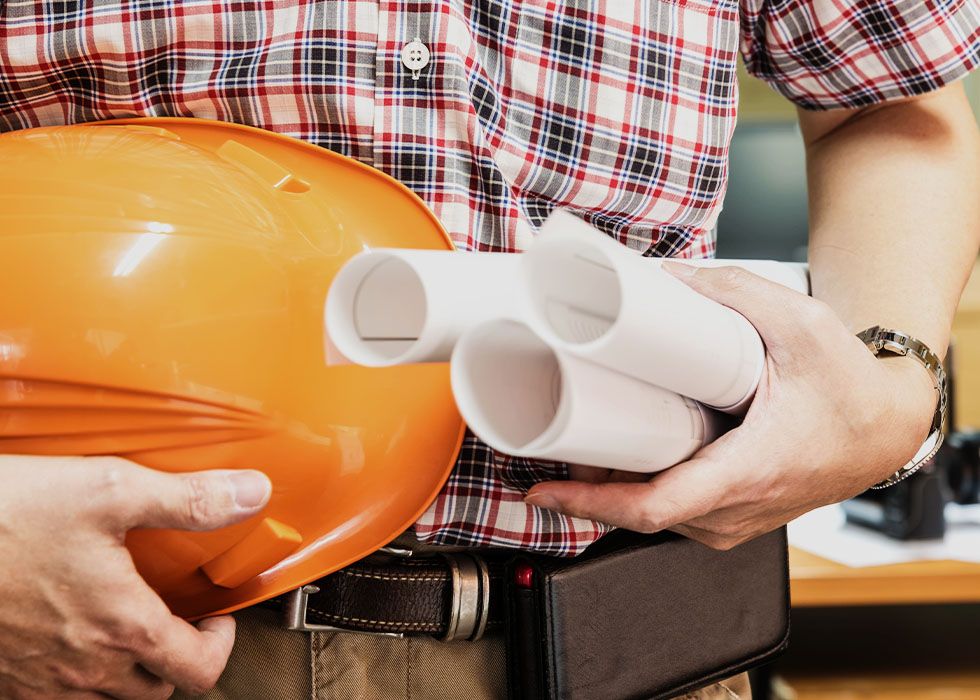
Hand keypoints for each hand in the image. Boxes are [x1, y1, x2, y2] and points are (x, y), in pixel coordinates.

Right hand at [0, 455, 271, 698]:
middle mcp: (82, 668)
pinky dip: (74, 679)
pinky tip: (67, 635)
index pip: (198, 670)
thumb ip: (189, 499)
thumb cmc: (3, 514)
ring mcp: (36, 681)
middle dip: (176, 656)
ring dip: (127, 671)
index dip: (221, 644)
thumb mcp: (109, 490)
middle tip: (174, 618)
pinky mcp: (3, 679)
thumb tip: (252, 494)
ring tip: (125, 626)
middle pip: (154, 689)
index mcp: (121, 626)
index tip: (216, 617)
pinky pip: (52, 699)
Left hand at [525, 264, 937, 549]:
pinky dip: (640, 490)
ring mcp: (735, 521)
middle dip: (585, 486)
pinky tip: (618, 461)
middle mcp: (737, 510)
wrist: (888, 428)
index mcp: (748, 470)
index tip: (542, 490)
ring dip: (610, 489)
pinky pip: (674, 513)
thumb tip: (665, 278)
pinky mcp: (734, 518)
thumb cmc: (852, 389)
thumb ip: (732, 293)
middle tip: (545, 445)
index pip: (653, 507)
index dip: (588, 503)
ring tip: (574, 447)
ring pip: (654, 516)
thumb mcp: (801, 324)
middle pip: (639, 512)